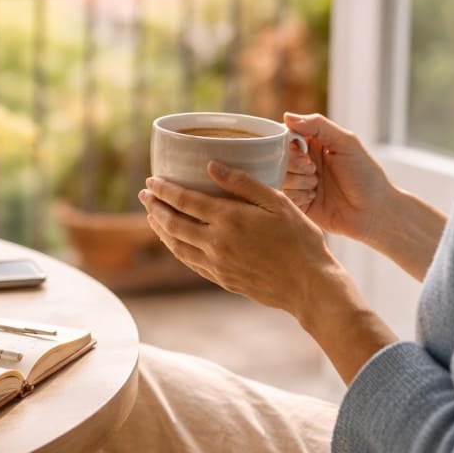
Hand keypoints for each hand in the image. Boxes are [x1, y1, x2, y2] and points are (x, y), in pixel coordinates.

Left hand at [139, 162, 340, 317]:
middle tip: (144, 194)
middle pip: (173, 223)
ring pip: (177, 245)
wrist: (309, 286)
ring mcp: (217, 264)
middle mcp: (216, 243)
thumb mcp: (278, 203)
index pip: (185, 201)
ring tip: (152, 215)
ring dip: (161, 228)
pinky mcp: (222, 279)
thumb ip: (243, 183)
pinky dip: (176, 248)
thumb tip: (211, 166)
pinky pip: (190, 261)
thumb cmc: (300, 240)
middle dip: (155, 207)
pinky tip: (174, 241)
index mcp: (229, 220)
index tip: (152, 180)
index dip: (165, 190)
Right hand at [281, 112, 394, 243]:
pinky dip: (298, 196)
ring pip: (279, 178)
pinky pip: (283, 197)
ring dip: (298, 182)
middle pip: (278, 159)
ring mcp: (300, 184)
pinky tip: (314, 199)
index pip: (285, 137)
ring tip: (317, 186)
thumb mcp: (346, 143)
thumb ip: (318, 126)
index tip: (304, 154)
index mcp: (314, 145)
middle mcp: (304, 163)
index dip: (288, 145)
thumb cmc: (366, 175)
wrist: (374, 212)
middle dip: (295, 165)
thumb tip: (287, 116)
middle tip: (314, 171)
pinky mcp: (298, 204)